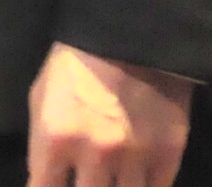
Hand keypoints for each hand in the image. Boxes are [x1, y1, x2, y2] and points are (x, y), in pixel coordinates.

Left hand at [27, 40, 193, 186]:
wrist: (131, 38)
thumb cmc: (74, 67)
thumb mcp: (42, 101)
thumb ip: (43, 148)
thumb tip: (47, 182)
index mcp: (55, 139)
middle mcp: (95, 155)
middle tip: (87, 179)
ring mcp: (135, 159)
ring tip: (111, 178)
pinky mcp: (169, 156)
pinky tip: (137, 179)